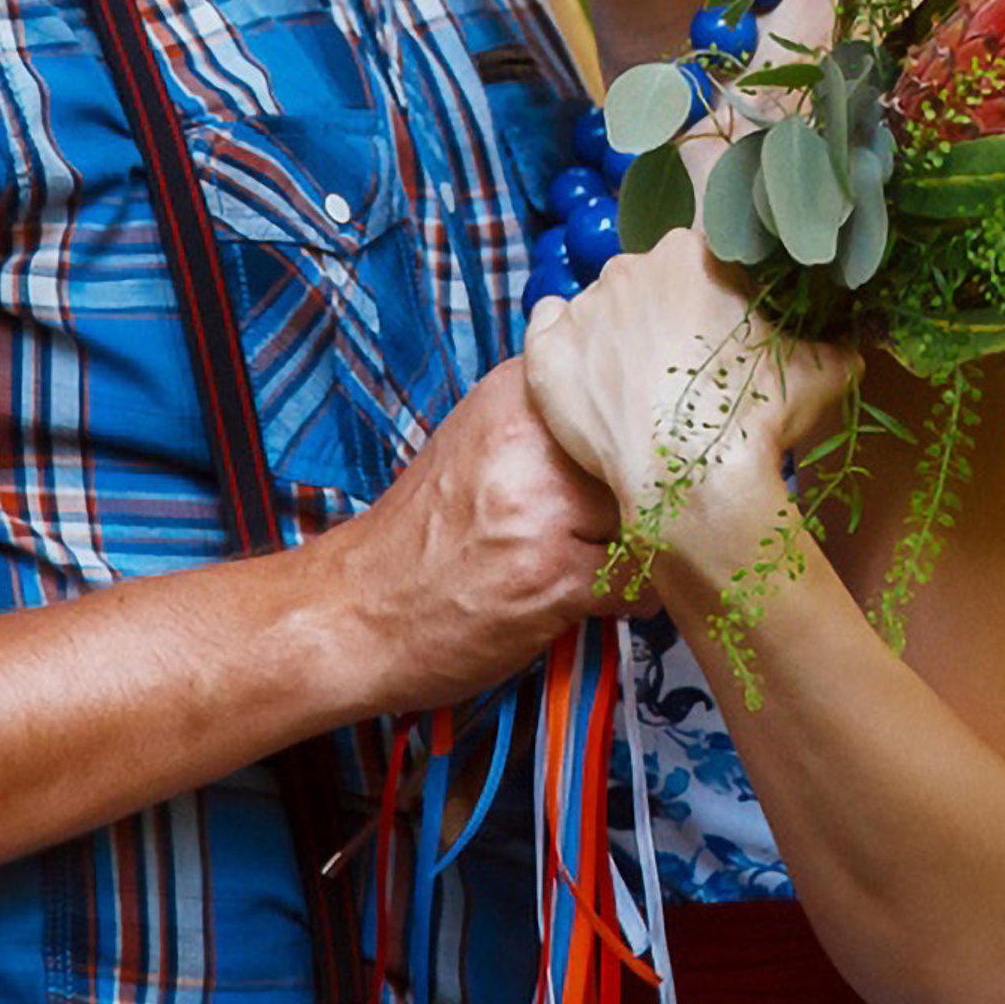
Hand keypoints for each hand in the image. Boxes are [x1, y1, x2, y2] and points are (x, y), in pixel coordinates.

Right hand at [320, 360, 625, 714]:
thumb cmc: (422, 533)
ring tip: (607, 558)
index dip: (648, 430)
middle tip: (630, 516)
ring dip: (642, 543)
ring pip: (649, 515)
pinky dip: (637, 594)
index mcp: (515, 394)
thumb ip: (548, 416)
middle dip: (648, 490)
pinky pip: (639, 579)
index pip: (627, 390)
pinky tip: (603, 596)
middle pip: (645, 453)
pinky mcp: (553, 578)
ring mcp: (543, 509)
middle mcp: (531, 440)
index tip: (653, 452)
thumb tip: (630, 406)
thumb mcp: (480, 439)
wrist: (351, 613)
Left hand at [522, 230, 850, 546]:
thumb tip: (861, 339)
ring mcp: (584, 307)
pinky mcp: (545, 351)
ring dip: (619, 332)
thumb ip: (839, 342)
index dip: (715, 291)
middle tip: (688, 365)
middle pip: (651, 278)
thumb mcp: (821, 371)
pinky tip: (590, 373)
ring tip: (642, 385)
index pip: (704, 255)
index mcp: (697, 252)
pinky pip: (548, 325)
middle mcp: (634, 265)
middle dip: (667, 311)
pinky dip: (566, 342)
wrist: (691, 485)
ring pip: (603, 305)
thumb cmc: (756, 419)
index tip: (721, 326)